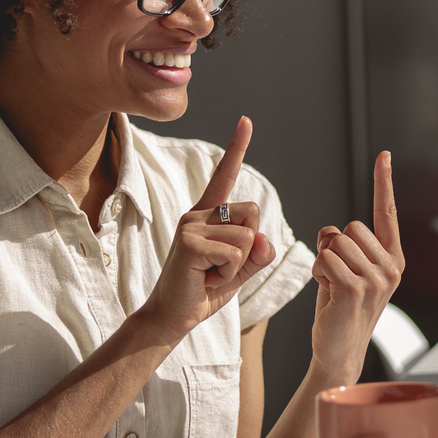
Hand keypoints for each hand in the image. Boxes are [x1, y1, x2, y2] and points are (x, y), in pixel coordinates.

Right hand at [133, 117, 275, 346]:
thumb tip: (264, 240)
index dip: (236, 148)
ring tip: (210, 274)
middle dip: (249, 246)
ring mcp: (190, 225)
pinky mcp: (188, 242)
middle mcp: (197, 213)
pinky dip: (227, 274)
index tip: (246, 121)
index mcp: (208, 214)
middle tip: (220, 266)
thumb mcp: (239, 270)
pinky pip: (235, 253)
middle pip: (253, 213)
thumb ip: (257, 253)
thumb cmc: (203, 290)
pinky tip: (205, 279)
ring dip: (237, 266)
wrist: (173, 317)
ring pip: (247, 238)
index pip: (225, 175)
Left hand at [311, 151, 404, 383]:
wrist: (339, 350)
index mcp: (393, 259)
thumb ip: (347, 246)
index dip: (384, 183)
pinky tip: (327, 293)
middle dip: (334, 247)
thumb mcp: (349, 272)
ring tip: (332, 287)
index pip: (387, 213)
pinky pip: (325, 259)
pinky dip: (318, 273)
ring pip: (335, 243)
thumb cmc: (340, 309)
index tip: (385, 155)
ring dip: (324, 262)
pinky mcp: (355, 289)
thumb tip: (331, 233)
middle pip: (349, 227)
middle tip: (337, 276)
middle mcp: (391, 267)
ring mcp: (376, 279)